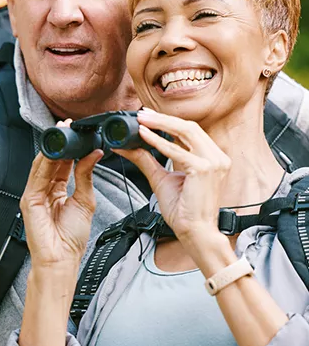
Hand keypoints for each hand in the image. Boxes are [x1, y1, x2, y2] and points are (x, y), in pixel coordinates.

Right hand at [20, 134, 101, 269]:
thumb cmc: (71, 239)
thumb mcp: (85, 201)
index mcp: (56, 190)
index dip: (70, 146)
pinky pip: (36, 177)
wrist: (62, 260)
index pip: (62, 163)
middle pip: (50, 160)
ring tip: (62, 134)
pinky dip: (45, 163)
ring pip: (41, 165)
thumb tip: (94, 154)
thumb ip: (86, 176)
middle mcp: (43, 190)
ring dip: (52, 148)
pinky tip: (55, 152)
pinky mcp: (29, 201)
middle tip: (69, 126)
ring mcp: (34, 195)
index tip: (78, 132)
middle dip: (60, 142)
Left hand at [114, 109, 230, 244]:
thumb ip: (147, 160)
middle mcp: (217, 157)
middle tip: (142, 113)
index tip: (148, 115)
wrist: (195, 232)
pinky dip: (159, 142)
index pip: (190, 132)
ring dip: (161, 124)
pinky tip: (145, 136)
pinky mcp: (205, 169)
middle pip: (189, 127)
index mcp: (211, 158)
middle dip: (163, 118)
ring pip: (186, 132)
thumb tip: (128, 147)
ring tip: (142, 120)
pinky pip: (177, 151)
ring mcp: (214, 162)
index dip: (168, 121)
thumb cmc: (184, 211)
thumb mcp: (161, 179)